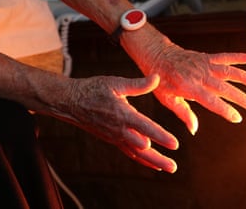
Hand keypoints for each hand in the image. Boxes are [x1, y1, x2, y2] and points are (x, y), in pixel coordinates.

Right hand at [52, 74, 178, 172]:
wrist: (71, 102)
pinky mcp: (112, 140)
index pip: (146, 127)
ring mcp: (115, 137)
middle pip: (143, 148)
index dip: (161, 136)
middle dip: (159, 157)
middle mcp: (120, 129)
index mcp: (123, 114)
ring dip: (153, 162)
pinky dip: (142, 160)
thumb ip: (138, 84)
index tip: (175, 144)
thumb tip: (157, 77)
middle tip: (174, 167)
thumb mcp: (116, 83)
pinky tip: (154, 164)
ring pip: (137, 154)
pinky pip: (129, 153)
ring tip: (169, 168)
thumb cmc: (94, 89)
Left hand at [144, 44, 245, 134]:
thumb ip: (183, 113)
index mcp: (188, 87)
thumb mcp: (167, 99)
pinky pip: (224, 56)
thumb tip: (194, 130)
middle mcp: (198, 75)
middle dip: (240, 97)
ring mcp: (203, 64)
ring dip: (243, 77)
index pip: (210, 101)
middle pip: (223, 87)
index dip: (224, 110)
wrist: (157, 55)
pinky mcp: (206, 57)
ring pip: (227, 71)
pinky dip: (237, 56)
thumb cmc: (161, 81)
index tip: (237, 118)